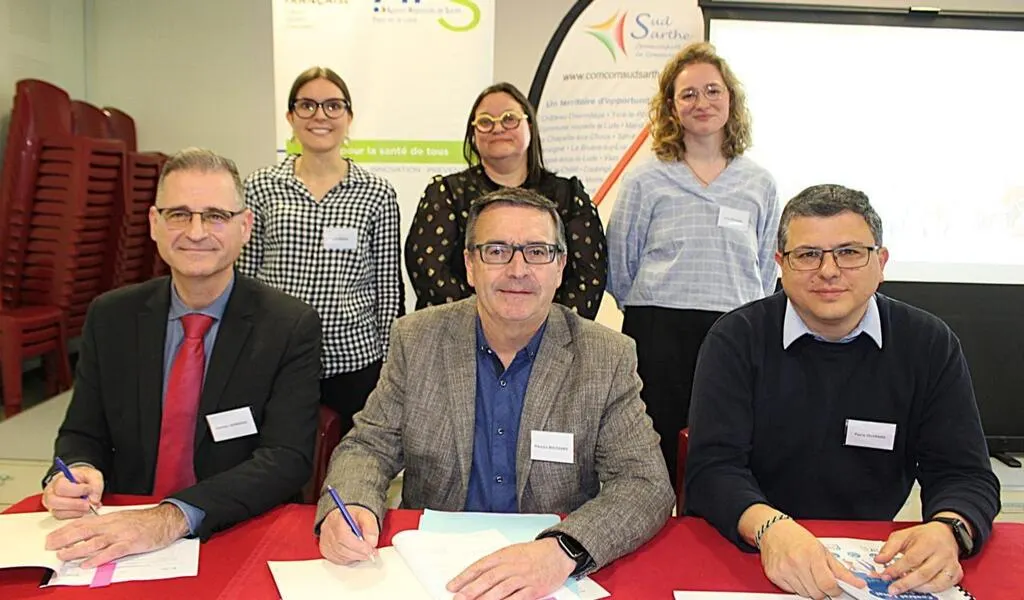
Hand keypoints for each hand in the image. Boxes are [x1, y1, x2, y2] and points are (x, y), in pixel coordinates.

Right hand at [42, 466, 103, 519]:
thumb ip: (96, 485)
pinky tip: (82, 510)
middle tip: (88, 504)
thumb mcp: (93, 475)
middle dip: (75, 504)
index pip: (61, 487)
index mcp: (58, 479)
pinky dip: (75, 515)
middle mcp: (51, 492)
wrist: (81, 483)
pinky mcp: (56, 512)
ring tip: (87, 507)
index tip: (88, 489)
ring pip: (58, 512)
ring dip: (75, 511)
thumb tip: (94, 500)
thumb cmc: (83, 478)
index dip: (77, 490)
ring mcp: (52, 504)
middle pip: (54, 501)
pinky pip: (62, 518)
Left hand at [44, 503, 188, 567]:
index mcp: (110, 518)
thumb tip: (89, 533)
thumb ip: (106, 525)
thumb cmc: (146, 521)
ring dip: (77, 549)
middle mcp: (113, 525)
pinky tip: (88, 563)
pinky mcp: (131, 544)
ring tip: (63, 555)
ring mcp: (121, 534)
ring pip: (94, 542)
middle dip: (65, 538)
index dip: (65, 529)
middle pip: (84, 531)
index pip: (83, 522)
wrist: (167, 519)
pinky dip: (99, 558)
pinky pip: (112, 552)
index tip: (53, 536)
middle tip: (51, 545)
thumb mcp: (123, 518)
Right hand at [318, 505, 379, 564]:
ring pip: (340, 556)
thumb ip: (371, 527)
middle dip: (358, 553)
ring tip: (364, 552)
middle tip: (371, 553)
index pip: (343, 536)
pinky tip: (355, 553)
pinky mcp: (326, 550)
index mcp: (336, 519)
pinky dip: (349, 559)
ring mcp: (325, 541)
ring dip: (355, 557)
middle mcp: (327, 531)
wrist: (346, 518)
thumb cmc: (354, 517)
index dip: (358, 546)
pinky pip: (338, 560)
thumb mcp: (366, 516)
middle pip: (341, 548)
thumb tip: (372, 542)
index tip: (370, 549)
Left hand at [446, 538, 574, 599]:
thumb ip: (494, 565)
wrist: (558, 553)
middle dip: (471, 590)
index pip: (480, 566)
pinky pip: (519, 598)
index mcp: (503, 555)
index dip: (464, 577)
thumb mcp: (511, 552)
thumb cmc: (532, 554)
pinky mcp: (534, 588)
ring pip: (501, 589)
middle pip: (488, 579)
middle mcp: (512, 565)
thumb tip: (475, 578)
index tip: (451, 586)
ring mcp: (523, 577)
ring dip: (485, 599)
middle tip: (458, 598)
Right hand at [759, 519, 864, 598]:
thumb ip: (840, 570)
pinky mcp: (774, 575)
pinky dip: (796, 586)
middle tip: (820, 578)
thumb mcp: (822, 550)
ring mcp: (784, 570)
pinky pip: (791, 591)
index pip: (828, 584)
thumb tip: (857, 584)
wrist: (773, 530)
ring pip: (804, 594)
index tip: (836, 587)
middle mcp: (796, 563)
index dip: (835, 590)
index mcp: (811, 554)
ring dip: (809, 588)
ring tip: (807, 574)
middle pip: (816, 593)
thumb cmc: (797, 537)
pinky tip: (796, 574)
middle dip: (822, 589)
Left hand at [876, 522, 961, 594]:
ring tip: (903, 588)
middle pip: (923, 573)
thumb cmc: (924, 536)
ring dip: (917, 588)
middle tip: (892, 588)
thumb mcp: (903, 535)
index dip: (897, 569)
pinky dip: (929, 589)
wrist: (946, 534)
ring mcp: (950, 565)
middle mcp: (942, 554)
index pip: (912, 559)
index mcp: (929, 542)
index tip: (885, 575)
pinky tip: (918, 588)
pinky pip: (943, 587)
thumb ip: (889, 548)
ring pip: (934, 583)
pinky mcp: (956, 574)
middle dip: (905, 583)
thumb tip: (879, 560)